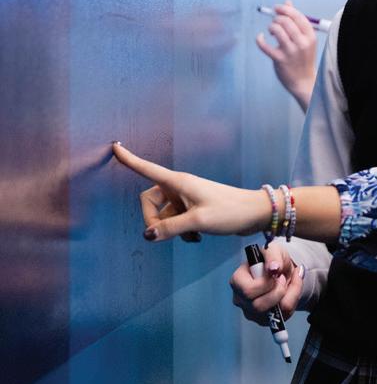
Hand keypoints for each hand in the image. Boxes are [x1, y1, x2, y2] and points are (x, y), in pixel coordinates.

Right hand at [112, 143, 271, 241]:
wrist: (255, 214)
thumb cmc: (230, 212)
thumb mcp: (198, 221)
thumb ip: (171, 227)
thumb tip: (147, 235)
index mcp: (179, 183)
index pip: (148, 168)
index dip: (130, 159)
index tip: (115, 146)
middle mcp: (180, 187)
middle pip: (149, 201)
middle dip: (153, 220)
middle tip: (167, 234)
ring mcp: (187, 198)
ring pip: (163, 214)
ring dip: (170, 229)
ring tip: (191, 236)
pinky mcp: (194, 208)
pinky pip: (175, 220)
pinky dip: (180, 231)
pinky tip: (195, 237)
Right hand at [229, 242, 303, 323]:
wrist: (283, 270)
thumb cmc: (273, 260)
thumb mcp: (273, 250)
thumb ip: (272, 255)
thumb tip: (274, 268)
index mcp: (238, 281)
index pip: (247, 291)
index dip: (265, 283)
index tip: (274, 272)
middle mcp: (241, 299)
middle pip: (258, 306)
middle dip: (278, 291)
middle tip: (282, 278)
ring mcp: (252, 312)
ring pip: (273, 313)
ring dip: (289, 294)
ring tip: (287, 282)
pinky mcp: (265, 320)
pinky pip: (283, 316)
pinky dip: (293, 300)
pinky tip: (290, 290)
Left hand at [255, 1, 317, 111]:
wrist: (303, 81)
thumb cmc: (303, 58)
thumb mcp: (304, 39)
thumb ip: (296, 20)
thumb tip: (287, 2)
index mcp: (310, 36)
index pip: (297, 16)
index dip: (285, 9)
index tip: (276, 8)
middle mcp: (302, 43)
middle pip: (286, 21)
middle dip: (277, 18)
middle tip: (274, 23)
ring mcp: (291, 52)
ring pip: (277, 30)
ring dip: (271, 27)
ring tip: (271, 31)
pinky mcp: (280, 59)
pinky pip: (265, 45)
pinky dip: (260, 39)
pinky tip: (260, 38)